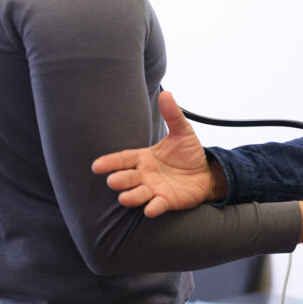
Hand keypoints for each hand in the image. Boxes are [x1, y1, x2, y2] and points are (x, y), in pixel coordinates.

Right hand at [91, 90, 221, 217]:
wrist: (206, 172)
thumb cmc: (188, 153)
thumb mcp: (182, 132)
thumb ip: (172, 115)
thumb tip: (166, 94)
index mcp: (144, 158)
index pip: (123, 159)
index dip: (110, 162)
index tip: (96, 166)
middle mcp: (145, 175)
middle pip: (127, 178)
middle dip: (119, 180)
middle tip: (112, 181)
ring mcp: (154, 189)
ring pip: (138, 194)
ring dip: (131, 197)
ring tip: (124, 198)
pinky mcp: (166, 201)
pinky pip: (157, 205)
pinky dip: (153, 208)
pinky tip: (150, 209)